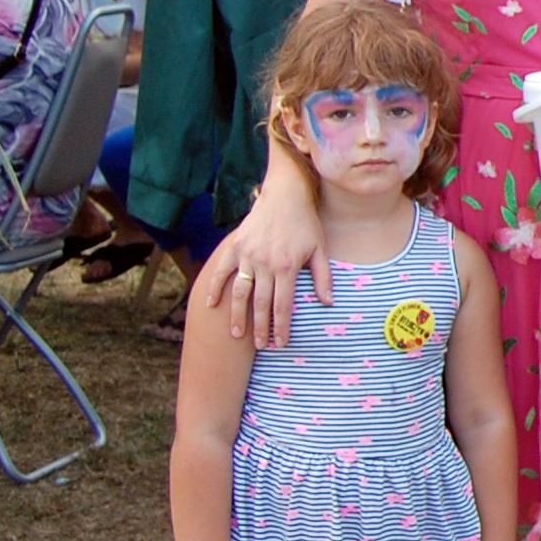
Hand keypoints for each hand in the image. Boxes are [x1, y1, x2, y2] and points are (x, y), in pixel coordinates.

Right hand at [200, 174, 326, 348]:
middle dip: (261, 328)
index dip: (282, 327)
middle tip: (261, 346)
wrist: (285, 194)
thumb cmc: (306, 223)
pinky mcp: (235, 247)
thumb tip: (328, 303)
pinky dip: (215, 289)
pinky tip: (212, 306)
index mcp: (288, 267)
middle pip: (261, 304)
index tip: (281, 343)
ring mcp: (247, 255)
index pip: (283, 305)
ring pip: (240, 293)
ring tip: (237, 335)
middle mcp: (265, 263)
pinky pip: (222, 272)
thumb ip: (323, 277)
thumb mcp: (321, 249)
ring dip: (237, 316)